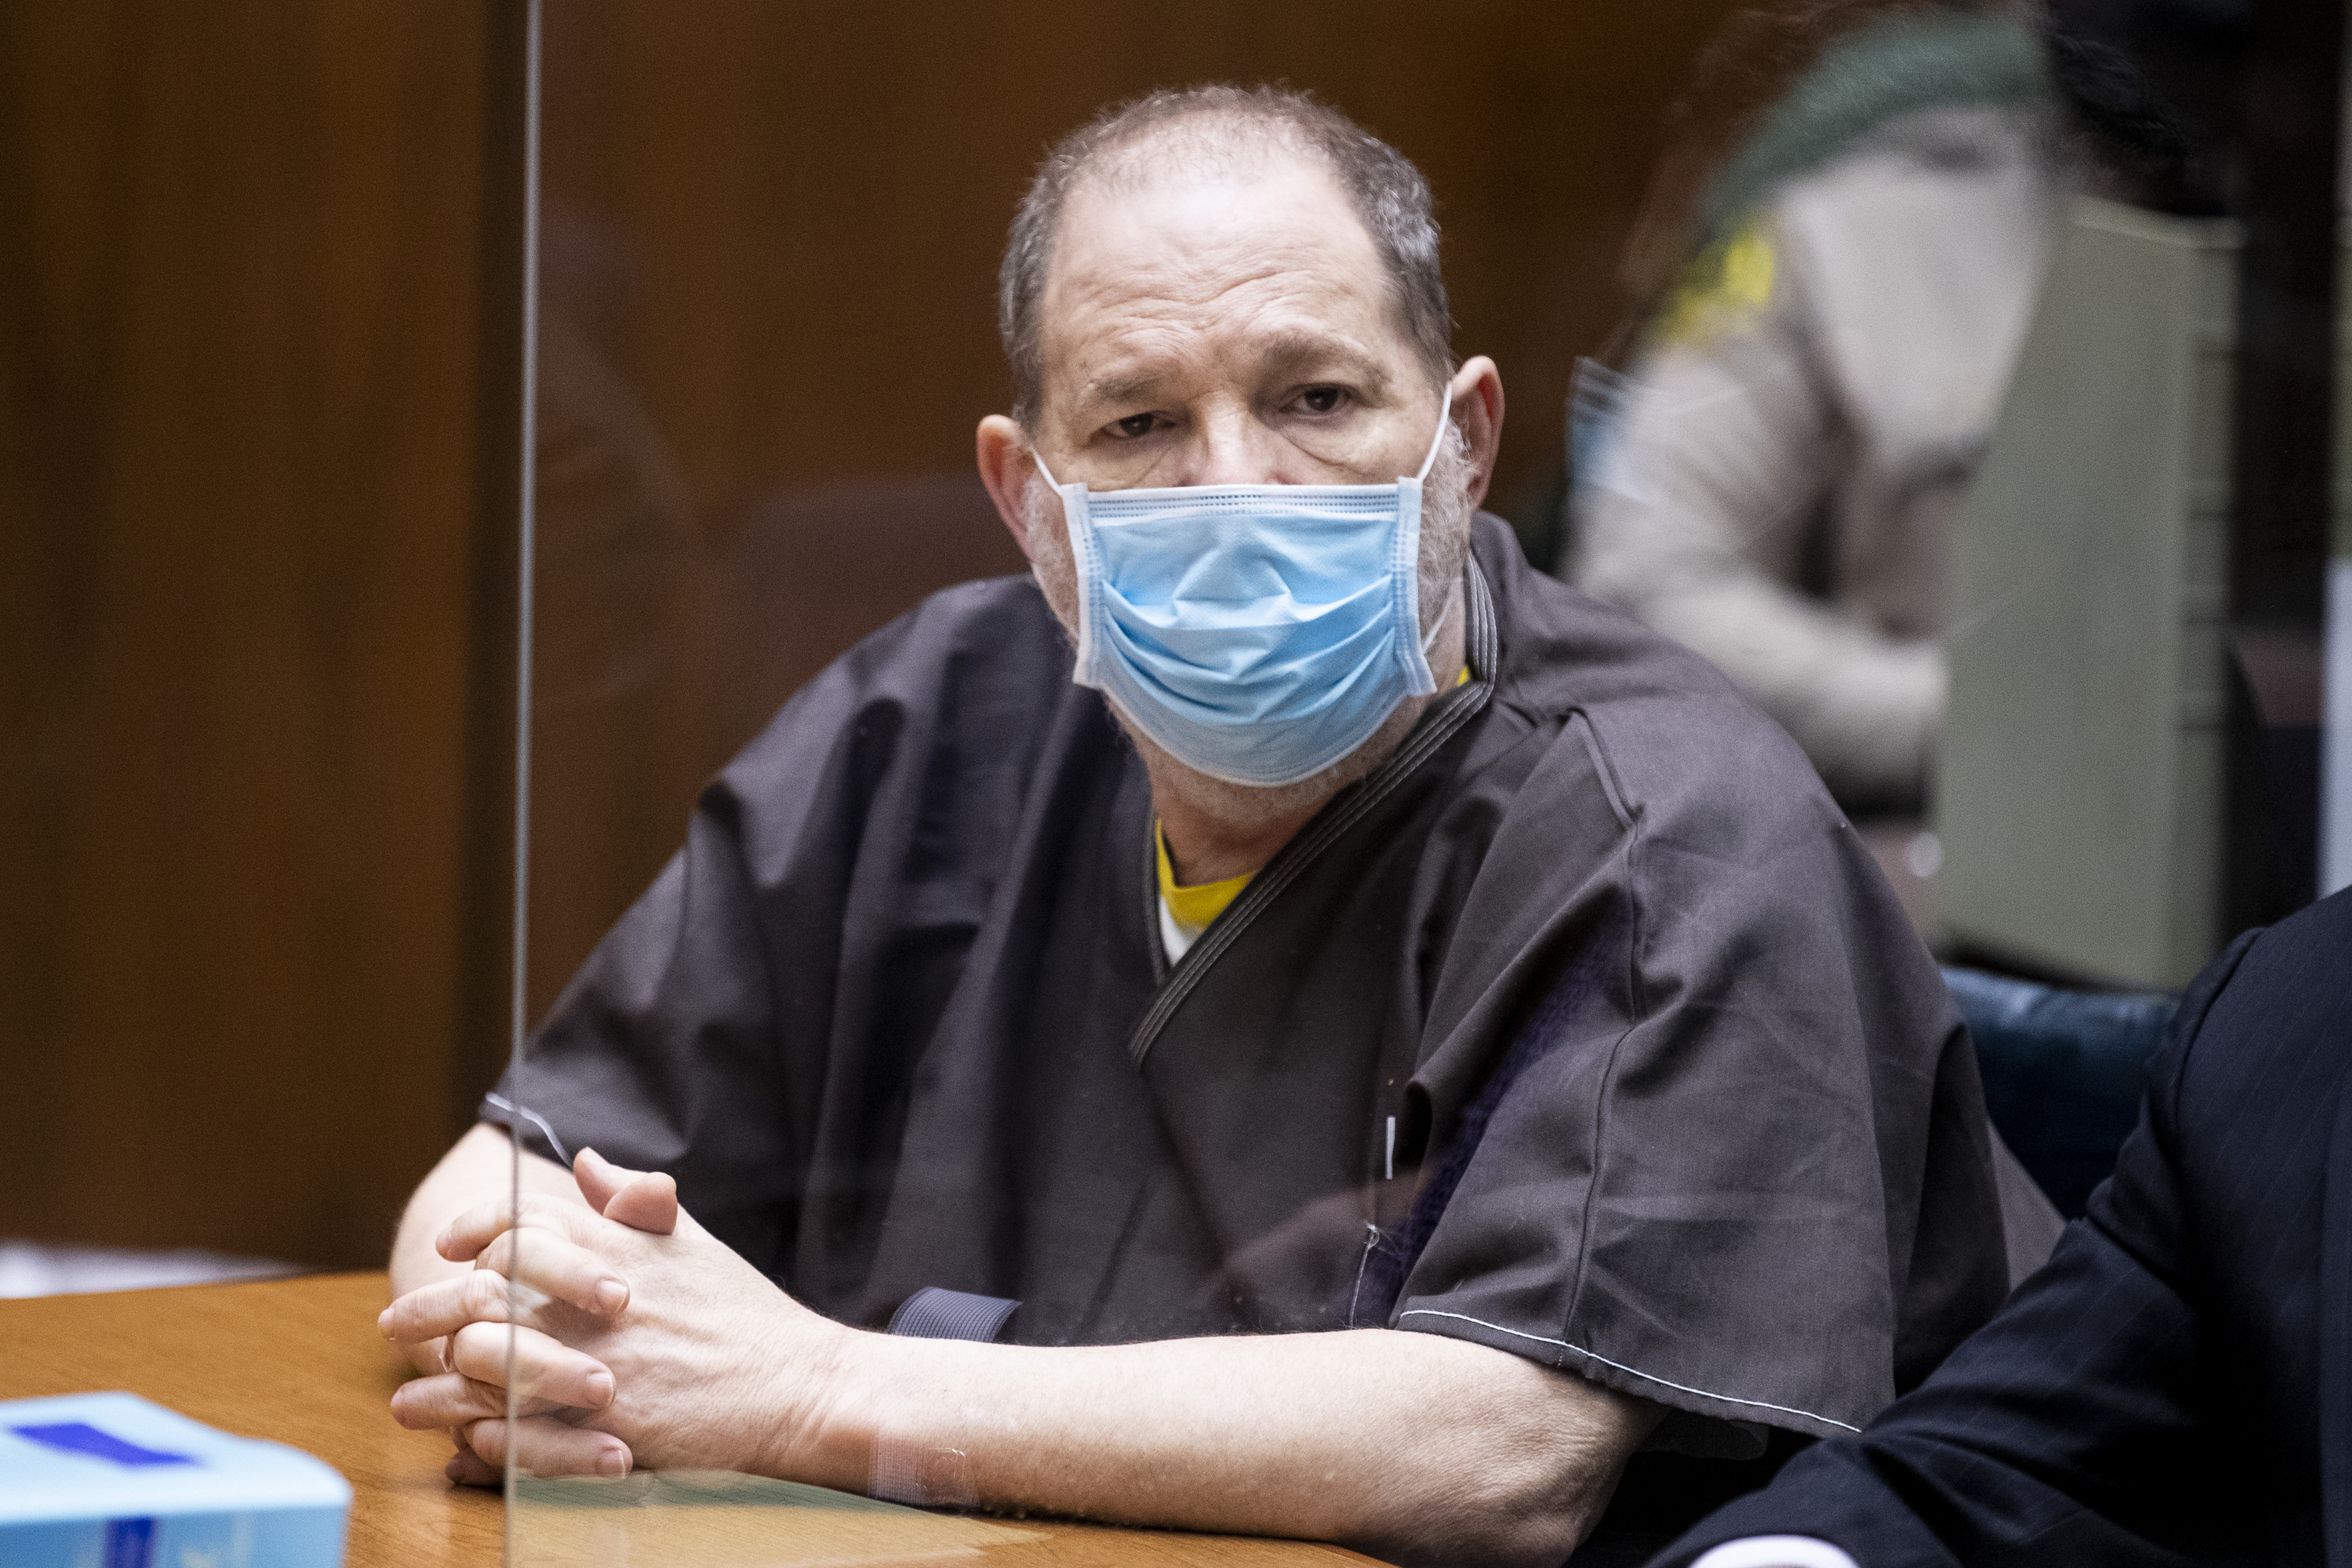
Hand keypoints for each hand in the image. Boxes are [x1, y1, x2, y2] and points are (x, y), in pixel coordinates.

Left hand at [382, 1150, 847, 1481]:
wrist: (794, 1388)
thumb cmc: (744, 1315)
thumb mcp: (692, 1241)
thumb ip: (634, 1199)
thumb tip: (584, 1162)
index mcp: (616, 1250)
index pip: (520, 1220)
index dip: (474, 1227)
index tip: (449, 1245)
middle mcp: (595, 1305)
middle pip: (482, 1294)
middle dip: (428, 1309)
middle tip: (396, 1324)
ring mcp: (596, 1368)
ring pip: (485, 1368)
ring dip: (437, 1386)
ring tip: (407, 1398)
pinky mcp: (602, 1430)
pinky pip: (518, 1433)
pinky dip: (481, 1437)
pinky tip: (462, 1441)